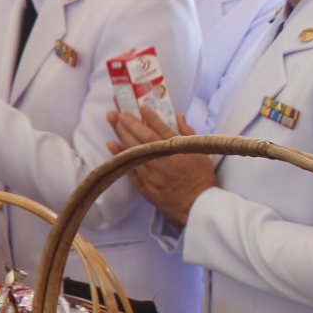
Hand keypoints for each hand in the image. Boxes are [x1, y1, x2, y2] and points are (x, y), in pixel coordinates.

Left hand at [105, 107, 216, 226]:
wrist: (196, 206)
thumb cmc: (201, 178)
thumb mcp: (199, 152)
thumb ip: (187, 133)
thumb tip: (177, 117)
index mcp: (178, 150)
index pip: (161, 128)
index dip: (150, 116)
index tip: (141, 106)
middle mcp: (162, 159)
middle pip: (142, 136)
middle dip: (129, 122)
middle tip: (119, 110)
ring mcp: (151, 172)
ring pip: (133, 149)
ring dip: (121, 133)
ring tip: (113, 120)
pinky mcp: (144, 184)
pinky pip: (129, 166)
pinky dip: (119, 154)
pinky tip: (111, 143)